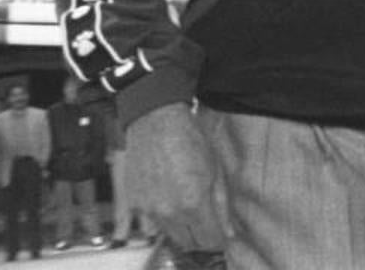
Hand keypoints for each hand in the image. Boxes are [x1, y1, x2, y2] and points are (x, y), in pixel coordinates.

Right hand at [126, 103, 230, 252]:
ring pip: (170, 234)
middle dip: (201, 236)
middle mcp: (170, 211)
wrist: (156, 120)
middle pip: (189, 243)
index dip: (219, 238)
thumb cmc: (189, 139)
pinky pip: (152, 222)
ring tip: (187, 204)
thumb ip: (222, 205)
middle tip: (207, 220)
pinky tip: (169, 196)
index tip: (222, 232)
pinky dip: (163, 216)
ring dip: (182, 227)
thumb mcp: (216, 170)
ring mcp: (149, 209)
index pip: (210, 240)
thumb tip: (229, 232)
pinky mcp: (135, 203)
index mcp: (194, 202)